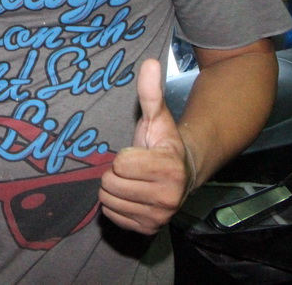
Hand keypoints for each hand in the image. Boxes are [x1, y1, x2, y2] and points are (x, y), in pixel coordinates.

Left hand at [99, 58, 190, 234]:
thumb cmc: (164, 143)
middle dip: (116, 172)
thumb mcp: (158, 116)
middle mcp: (168, 198)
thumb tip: (149, 62)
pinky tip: (133, 195)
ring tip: (133, 180)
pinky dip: (117, 205)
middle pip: (111, 183)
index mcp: (169, 169)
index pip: (120, 164)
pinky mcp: (148, 229)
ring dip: (115, 188)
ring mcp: (159, 217)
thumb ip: (151, 91)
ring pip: (108, 200)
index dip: (124, 155)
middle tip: (133, 167)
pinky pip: (112, 215)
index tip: (138, 152)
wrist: (183, 173)